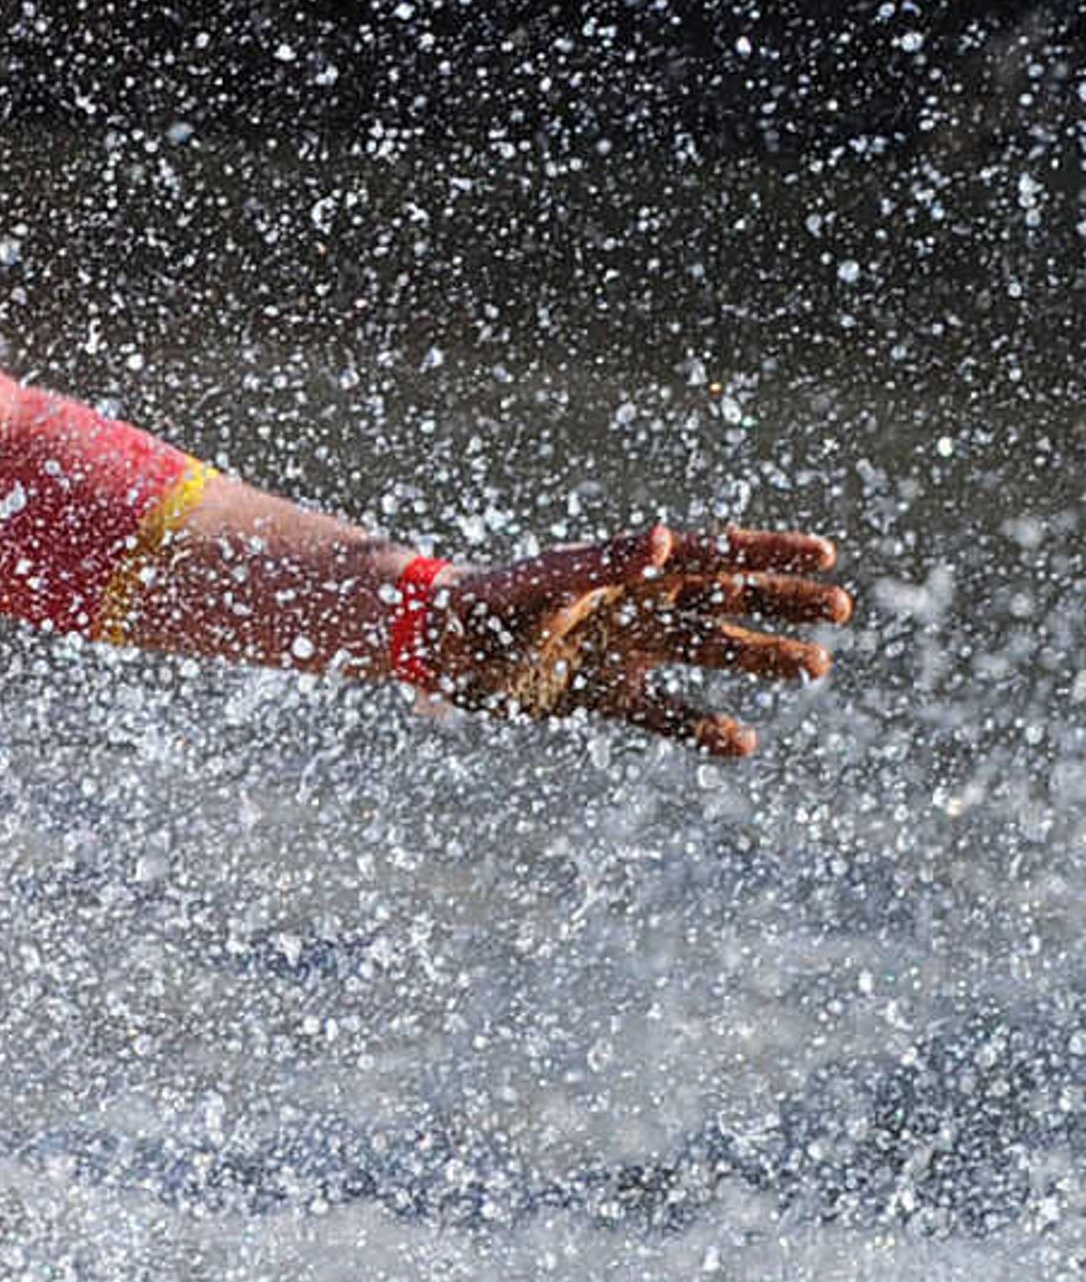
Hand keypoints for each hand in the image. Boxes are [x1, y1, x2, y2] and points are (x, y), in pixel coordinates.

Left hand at [429, 524, 849, 757]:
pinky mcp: (604, 696)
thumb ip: (607, 562)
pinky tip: (745, 743)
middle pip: (726, 600)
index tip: (827, 555)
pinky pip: (665, 714)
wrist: (442, 648)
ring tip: (814, 667)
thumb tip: (664, 537)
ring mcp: (624, 651)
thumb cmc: (491, 601)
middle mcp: (636, 606)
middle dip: (782, 603)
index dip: (769, 553)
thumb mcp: (551, 580)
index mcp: (628, 568)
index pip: (713, 554)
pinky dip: (702, 728)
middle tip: (839, 612)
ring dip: (760, 659)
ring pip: (708, 652)